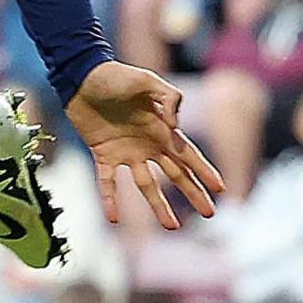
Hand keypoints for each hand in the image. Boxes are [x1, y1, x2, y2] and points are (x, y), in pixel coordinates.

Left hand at [66, 60, 225, 230]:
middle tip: (209, 214)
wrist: (81, 76)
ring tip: (172, 227)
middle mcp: (148, 144)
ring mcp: (126, 152)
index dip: (204, 172)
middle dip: (193, 193)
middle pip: (175, 174)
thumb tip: (176, 127)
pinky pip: (108, 182)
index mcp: (161, 128)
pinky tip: (114, 219)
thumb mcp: (147, 81)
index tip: (220, 189)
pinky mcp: (103, 155)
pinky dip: (110, 200)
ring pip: (146, 186)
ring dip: (158, 206)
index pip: (188, 155)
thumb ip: (169, 99)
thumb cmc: (115, 75)